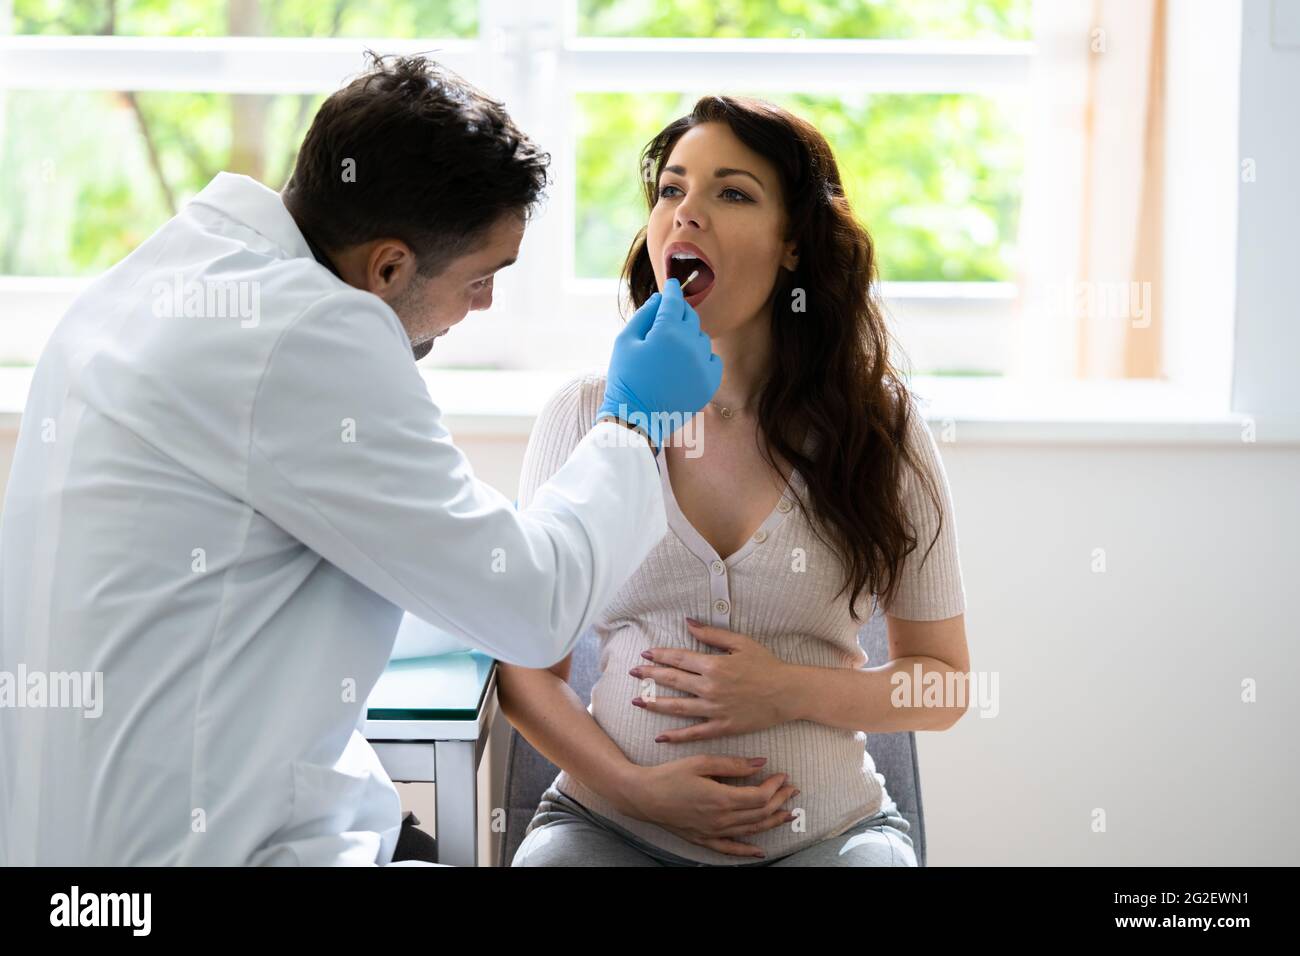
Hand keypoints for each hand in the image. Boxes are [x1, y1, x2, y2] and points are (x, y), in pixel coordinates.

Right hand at [595, 278, 721, 448]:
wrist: (636, 419)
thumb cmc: (625, 378)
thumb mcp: (625, 341)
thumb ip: (644, 315)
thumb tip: (660, 298)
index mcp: (667, 332)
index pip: (674, 301)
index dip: (672, 290)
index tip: (672, 284)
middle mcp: (690, 345)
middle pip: (690, 317)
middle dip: (679, 313)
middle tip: (668, 318)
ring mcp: (703, 364)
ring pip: (701, 338)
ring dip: (688, 337)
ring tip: (670, 351)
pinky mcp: (710, 382)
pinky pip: (712, 359)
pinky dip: (701, 357)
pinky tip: (686, 364)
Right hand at [619, 756, 798, 858]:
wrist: (643, 796)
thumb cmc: (670, 775)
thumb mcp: (701, 761)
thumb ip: (732, 764)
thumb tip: (760, 763)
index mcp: (721, 798)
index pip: (759, 797)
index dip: (775, 787)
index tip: (782, 775)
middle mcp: (720, 819)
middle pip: (759, 814)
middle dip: (779, 801)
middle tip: (792, 790)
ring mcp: (712, 832)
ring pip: (750, 831)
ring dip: (772, 822)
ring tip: (788, 814)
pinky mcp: (703, 839)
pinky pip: (729, 849)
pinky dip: (746, 851)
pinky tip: (759, 852)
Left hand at [629, 620, 792, 741]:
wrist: (788, 693)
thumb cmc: (766, 665)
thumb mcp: (741, 642)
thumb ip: (712, 633)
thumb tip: (688, 622)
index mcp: (714, 665)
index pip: (679, 658)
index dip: (660, 655)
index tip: (646, 654)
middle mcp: (710, 687)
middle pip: (673, 680)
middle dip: (650, 675)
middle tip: (633, 672)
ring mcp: (715, 709)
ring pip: (677, 707)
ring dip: (654, 703)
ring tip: (637, 700)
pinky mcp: (723, 727)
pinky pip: (695, 733)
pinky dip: (676, 736)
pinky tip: (660, 736)